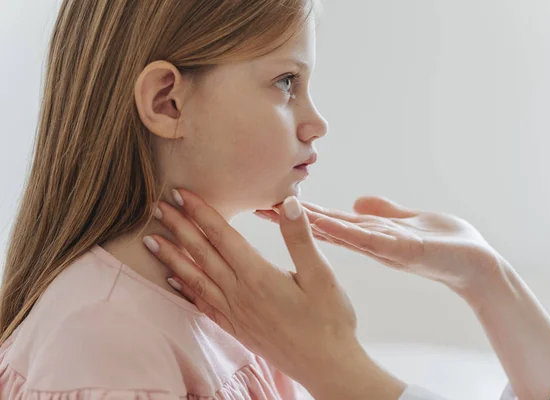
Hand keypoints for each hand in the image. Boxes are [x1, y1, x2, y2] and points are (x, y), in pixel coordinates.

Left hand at [144, 190, 406, 399]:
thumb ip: (301, 239)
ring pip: (196, 279)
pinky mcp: (236, 328)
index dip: (201, 213)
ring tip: (151, 240)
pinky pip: (202, 305)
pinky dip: (185, 289)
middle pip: (202, 254)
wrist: (326, 366)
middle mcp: (240, 293)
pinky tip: (172, 280)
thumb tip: (289, 203)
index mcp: (259, 276)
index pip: (223, 236)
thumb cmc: (329, 320)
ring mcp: (235, 313)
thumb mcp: (322, 276)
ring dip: (172, 257)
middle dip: (178, 228)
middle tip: (157, 206)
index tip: (181, 194)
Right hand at [255, 195, 502, 298]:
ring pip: (340, 233)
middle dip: (294, 218)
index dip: (300, 213)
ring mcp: (385, 248)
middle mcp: (371, 243)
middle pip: (325, 227)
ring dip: (310, 224)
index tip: (271, 202)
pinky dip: (347, 230)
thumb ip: (382, 211)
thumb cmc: (444, 243)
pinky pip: (370, 239)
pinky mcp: (404, 249)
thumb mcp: (406, 220)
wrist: (477, 264)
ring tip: (281, 213)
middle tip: (258, 207)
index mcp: (371, 234)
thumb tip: (358, 201)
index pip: (328, 221)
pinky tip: (325, 223)